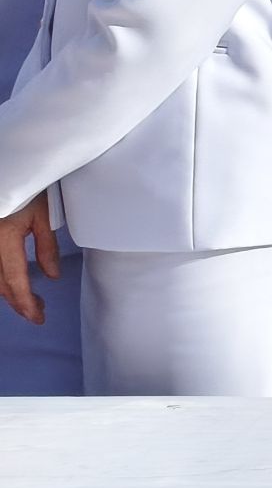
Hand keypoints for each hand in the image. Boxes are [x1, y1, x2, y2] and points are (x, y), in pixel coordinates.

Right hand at [0, 192, 57, 325]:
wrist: (8, 170)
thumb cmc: (26, 188)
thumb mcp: (41, 215)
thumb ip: (46, 247)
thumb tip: (51, 276)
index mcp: (4, 238)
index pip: (15, 280)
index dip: (26, 302)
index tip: (38, 317)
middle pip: (1, 284)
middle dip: (19, 301)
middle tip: (37, 312)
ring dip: (9, 292)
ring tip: (29, 299)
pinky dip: (3, 279)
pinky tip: (14, 283)